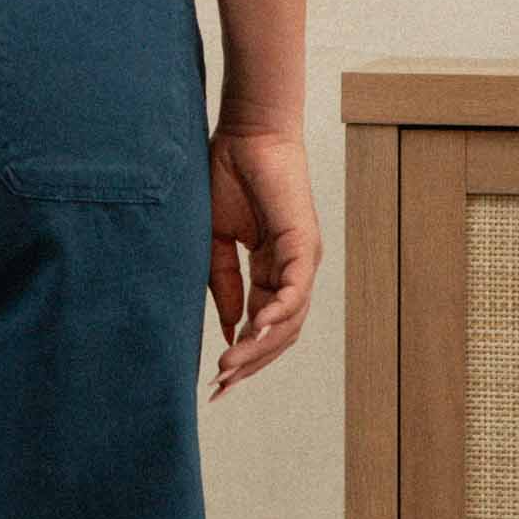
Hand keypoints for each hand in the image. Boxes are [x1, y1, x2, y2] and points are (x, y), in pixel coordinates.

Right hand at [205, 123, 321, 402]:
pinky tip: (256, 329)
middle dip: (251, 362)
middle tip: (221, 386)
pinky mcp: (304, 242)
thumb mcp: (214, 241)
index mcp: (271, 271)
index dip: (242, 356)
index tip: (215, 383)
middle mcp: (293, 271)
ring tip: (231, 364)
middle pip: (280, 334)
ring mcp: (302, 259)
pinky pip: (295, 288)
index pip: (262, 326)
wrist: (244, 133)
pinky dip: (279, 312)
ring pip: (290, 320)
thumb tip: (229, 332)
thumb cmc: (227, 177)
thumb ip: (222, 284)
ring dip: (260, 345)